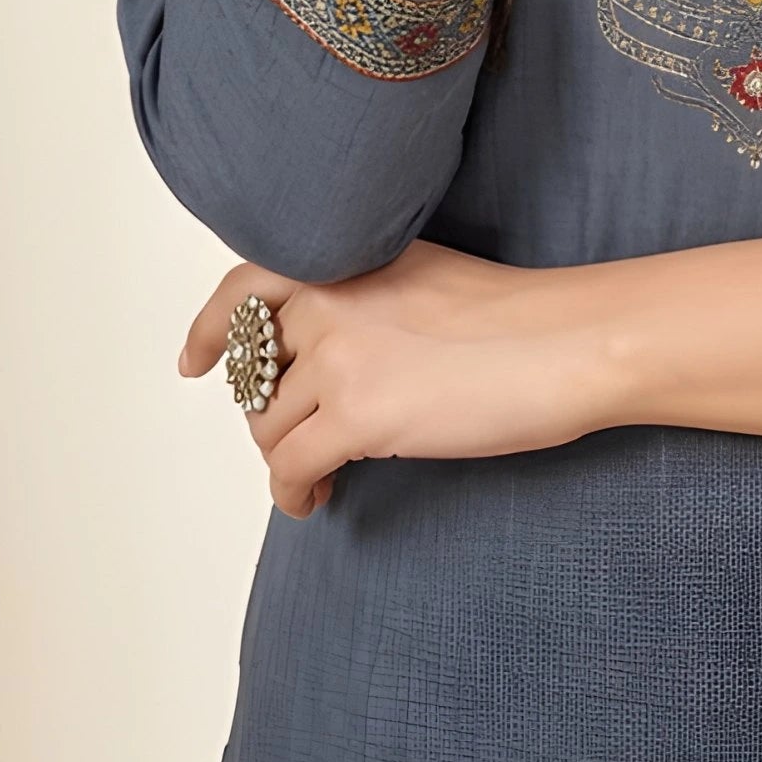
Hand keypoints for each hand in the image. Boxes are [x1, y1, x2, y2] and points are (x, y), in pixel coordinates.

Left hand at [177, 239, 621, 518]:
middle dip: (271, 413)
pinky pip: (288, 467)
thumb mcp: (427, 279)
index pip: (247, 284)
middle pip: (257, 372)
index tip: (194, 362)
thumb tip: (329, 361)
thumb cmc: (521, 318)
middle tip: (303, 439)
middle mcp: (330, 299)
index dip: (210, 328)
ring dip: (286, 458)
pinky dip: (293, 493)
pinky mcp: (356, 415)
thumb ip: (367, 301)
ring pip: (268, 425)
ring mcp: (339, 356)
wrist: (567, 342)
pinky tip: (318, 501)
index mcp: (349, 260)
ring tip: (320, 477)